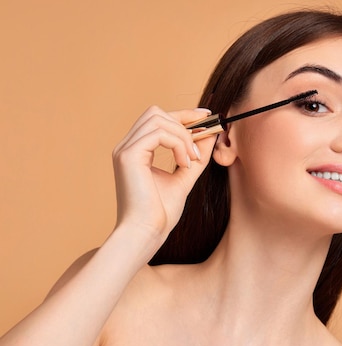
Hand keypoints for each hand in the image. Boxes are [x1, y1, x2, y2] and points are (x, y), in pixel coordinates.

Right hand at [112, 106, 216, 244]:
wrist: (146, 233)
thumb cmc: (160, 213)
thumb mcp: (184, 177)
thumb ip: (195, 156)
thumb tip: (211, 135)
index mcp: (136, 151)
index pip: (158, 119)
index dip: (184, 114)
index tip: (207, 116)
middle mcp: (127, 147)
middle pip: (156, 112)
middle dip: (184, 120)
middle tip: (204, 137)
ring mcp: (125, 150)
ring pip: (158, 119)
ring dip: (183, 136)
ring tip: (192, 159)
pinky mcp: (128, 156)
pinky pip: (158, 133)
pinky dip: (177, 144)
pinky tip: (184, 163)